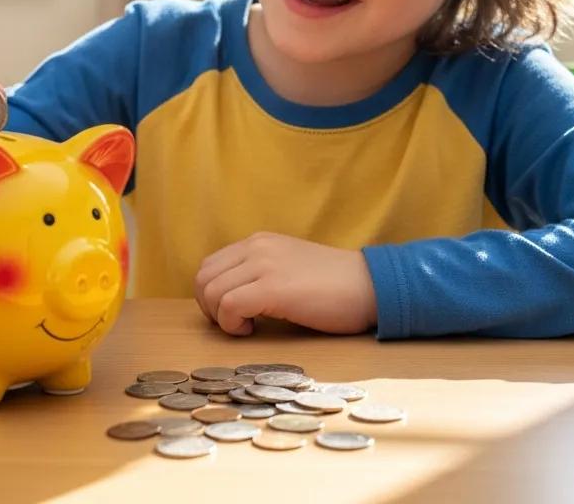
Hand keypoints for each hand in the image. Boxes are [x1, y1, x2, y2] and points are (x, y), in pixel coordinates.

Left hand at [193, 232, 377, 336]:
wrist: (369, 286)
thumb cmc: (333, 286)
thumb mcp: (288, 267)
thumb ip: (259, 273)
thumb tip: (228, 298)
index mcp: (259, 242)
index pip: (209, 266)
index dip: (211, 296)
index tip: (233, 314)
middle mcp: (257, 247)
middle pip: (204, 279)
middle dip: (210, 309)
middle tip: (236, 324)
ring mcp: (264, 264)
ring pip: (212, 292)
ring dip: (221, 318)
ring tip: (248, 327)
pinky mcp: (274, 287)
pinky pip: (229, 305)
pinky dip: (232, 325)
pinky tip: (253, 330)